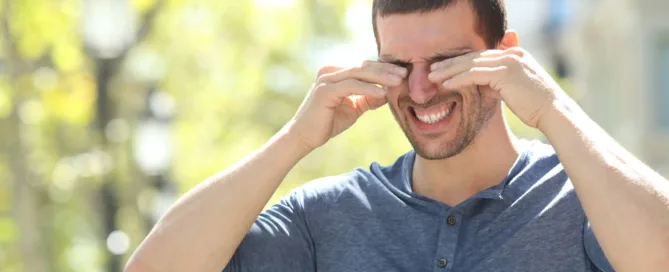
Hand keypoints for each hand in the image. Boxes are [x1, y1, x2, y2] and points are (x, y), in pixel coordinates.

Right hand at [286, 61, 406, 149]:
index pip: (364, 67)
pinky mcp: (325, 90)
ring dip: (381, 77)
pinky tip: (383, 93)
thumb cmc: (327, 122)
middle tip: (405, 74)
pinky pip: (351, 85)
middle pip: (363, 66)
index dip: (384, 69)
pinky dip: (368, 89)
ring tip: (398, 82)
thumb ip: (368, 99)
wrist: (305, 137)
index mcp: (337, 73)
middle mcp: (330, 72)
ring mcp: (326, 79)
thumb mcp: (353, 109)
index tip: (403, 74)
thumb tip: (388, 93)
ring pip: (359, 73)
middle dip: (386, 70)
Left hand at [428, 47, 568, 127]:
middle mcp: (512, 53)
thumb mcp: (513, 90)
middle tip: (432, 69)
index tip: (444, 68)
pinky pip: (474, 74)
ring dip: (449, 70)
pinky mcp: (505, 73)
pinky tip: (446, 85)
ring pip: (470, 63)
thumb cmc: (535, 106)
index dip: (461, 61)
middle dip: (450, 63)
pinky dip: (458, 79)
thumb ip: (497, 84)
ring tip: (432, 77)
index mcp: (515, 54)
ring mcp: (509, 61)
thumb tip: (481, 87)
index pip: (481, 55)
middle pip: (473, 56)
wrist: (554, 112)